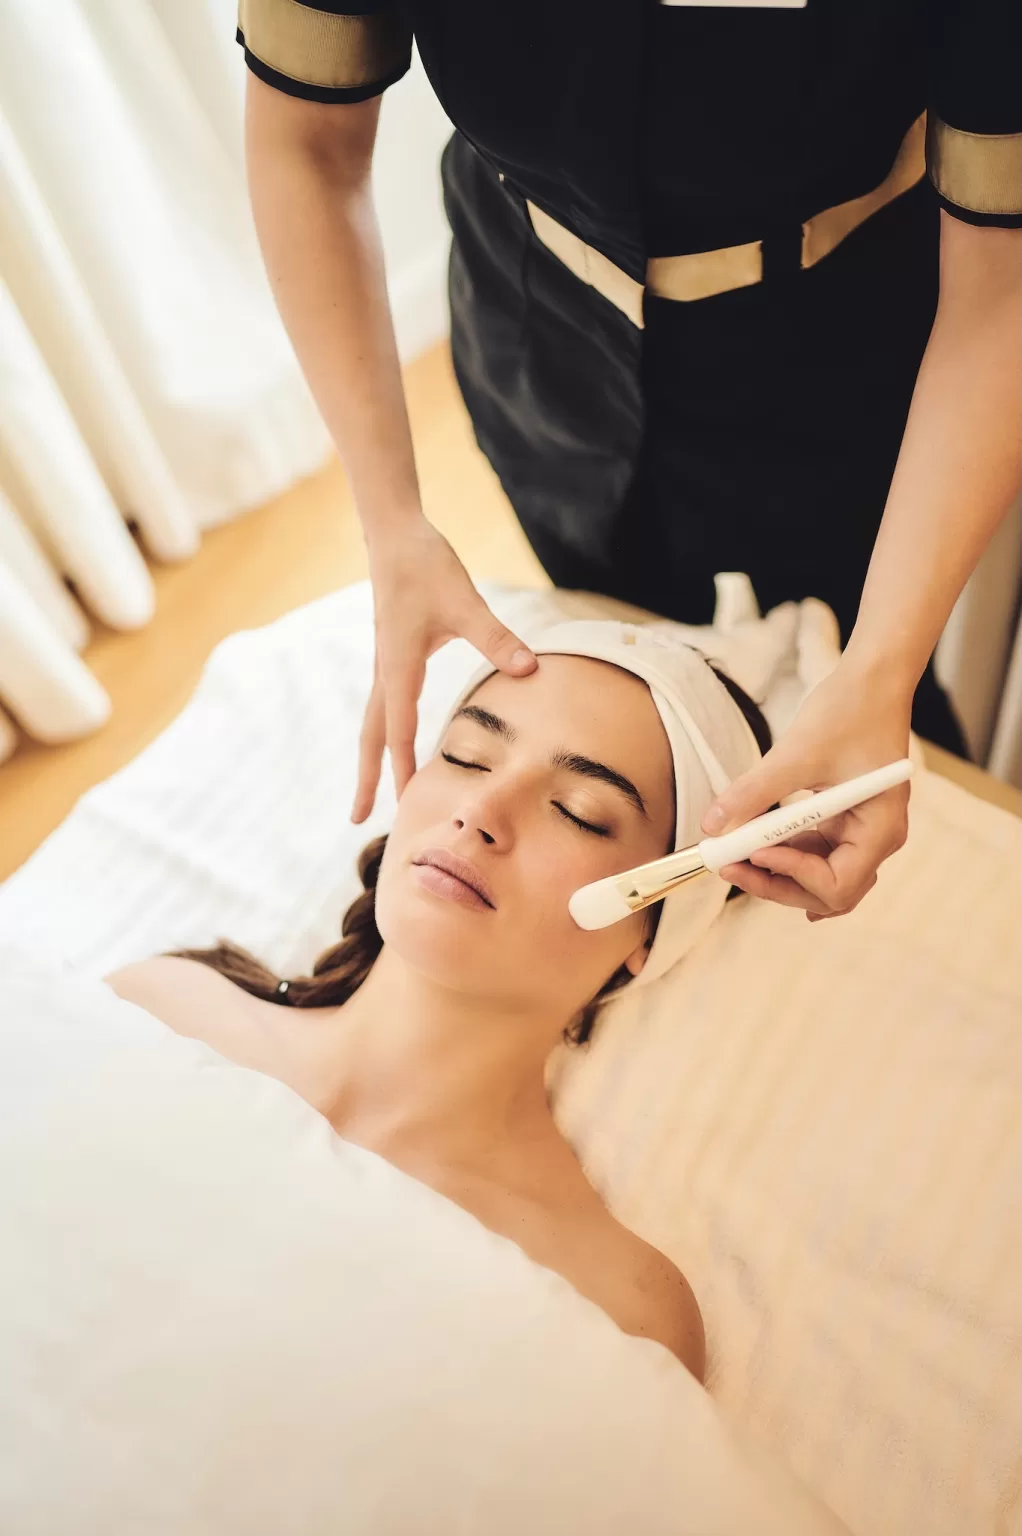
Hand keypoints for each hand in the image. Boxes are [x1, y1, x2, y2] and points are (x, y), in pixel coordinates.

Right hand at [352, 520, 536, 821]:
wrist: (395, 535)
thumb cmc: (426, 565)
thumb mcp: (466, 601)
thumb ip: (497, 638)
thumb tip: (529, 668)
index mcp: (398, 667)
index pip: (399, 731)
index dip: (403, 769)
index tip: (405, 805)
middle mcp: (386, 672)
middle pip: (372, 737)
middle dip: (368, 778)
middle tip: (359, 820)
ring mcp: (386, 666)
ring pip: (375, 723)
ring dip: (373, 758)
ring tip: (371, 793)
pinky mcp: (392, 656)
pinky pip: (386, 707)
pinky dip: (386, 734)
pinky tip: (396, 743)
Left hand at [700, 657, 914, 920]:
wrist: (871, 679)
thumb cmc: (848, 710)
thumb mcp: (796, 754)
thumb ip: (753, 793)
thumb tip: (711, 827)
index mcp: (880, 829)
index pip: (837, 884)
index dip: (793, 875)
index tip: (753, 852)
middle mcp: (876, 839)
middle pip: (826, 892)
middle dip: (777, 884)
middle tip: (728, 866)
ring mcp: (860, 831)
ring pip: (816, 877)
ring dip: (775, 871)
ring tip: (729, 854)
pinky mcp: (843, 820)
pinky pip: (811, 852)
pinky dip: (781, 851)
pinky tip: (746, 844)